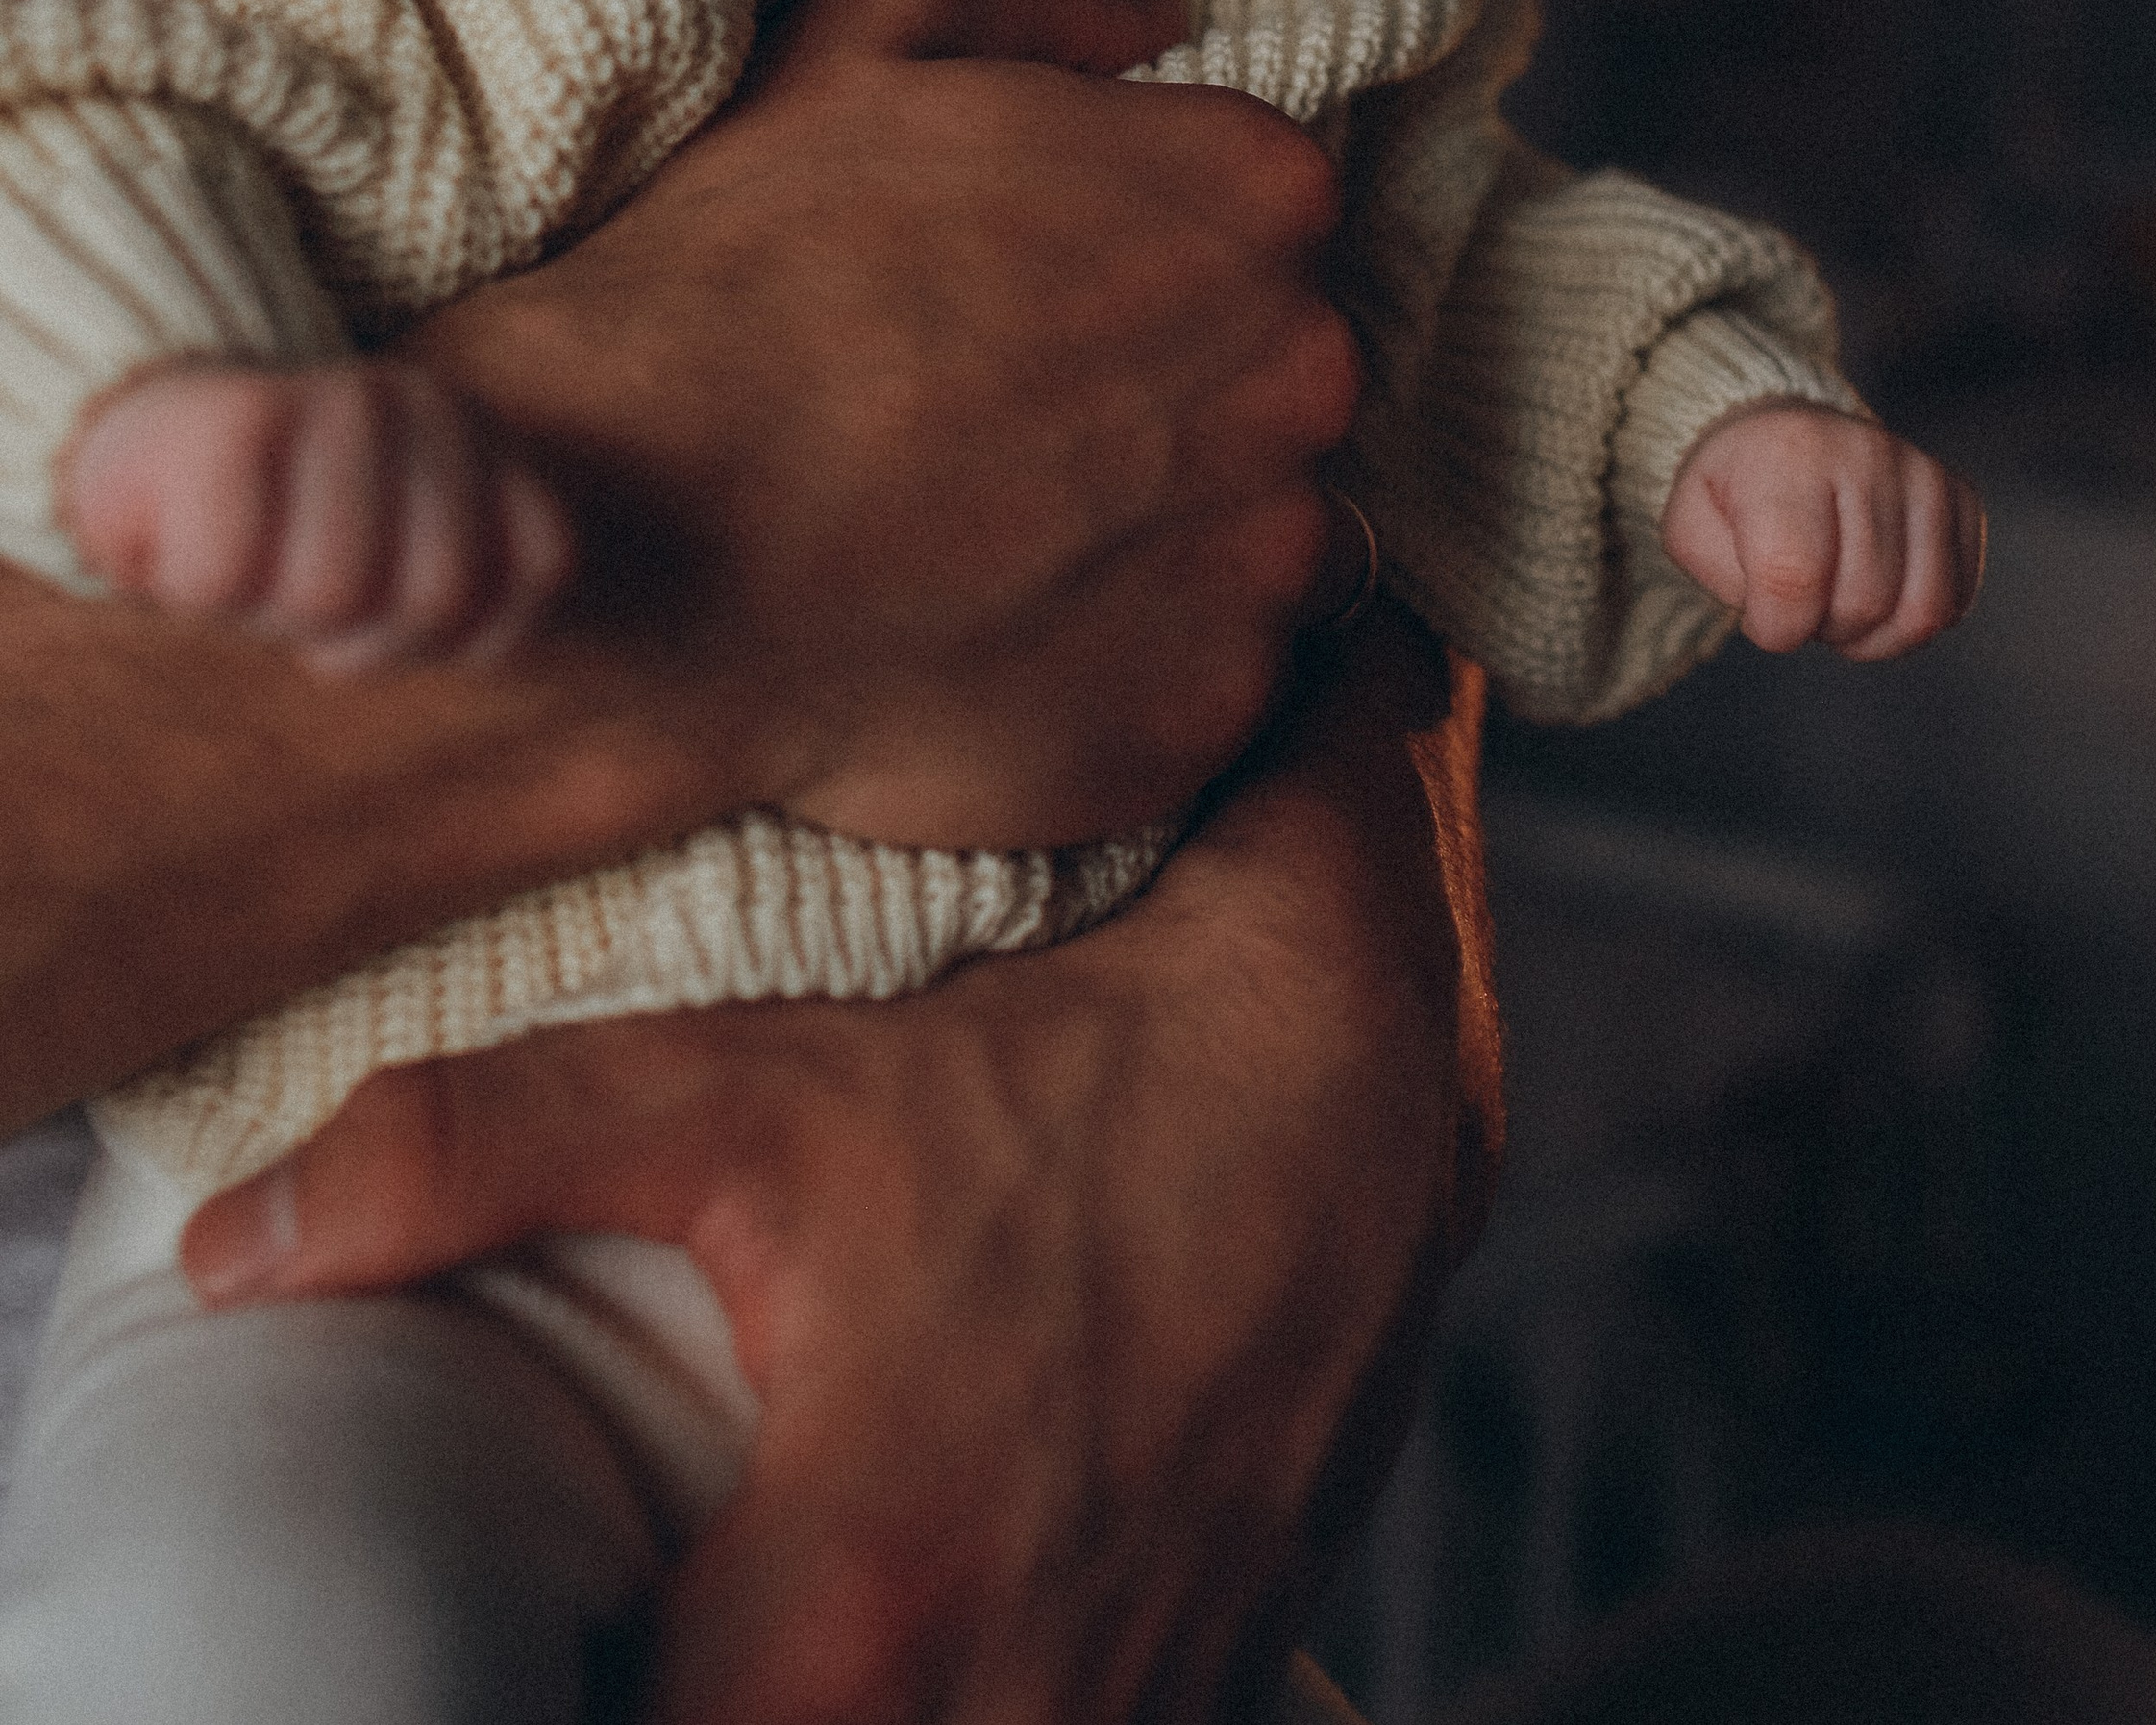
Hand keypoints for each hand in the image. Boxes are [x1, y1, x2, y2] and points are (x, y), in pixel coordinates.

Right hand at [64, 359, 573, 671]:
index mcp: (478, 435)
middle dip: (358, 638)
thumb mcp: (398, 555)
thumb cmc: (277, 528)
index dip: (467, 636)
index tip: (390, 617)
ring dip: (270, 612)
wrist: (139, 442)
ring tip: (248, 567)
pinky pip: (229, 577)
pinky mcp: (241, 417)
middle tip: (299, 596)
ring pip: (332, 591)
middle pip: (436, 598)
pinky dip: (196, 590)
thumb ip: (475, 587)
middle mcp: (423, 404)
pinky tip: (188, 544)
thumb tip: (484, 629)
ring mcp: (337, 399)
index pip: (541, 569)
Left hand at [184, 614, 1497, 1724]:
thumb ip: (470, 1154)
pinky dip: (952, 1719)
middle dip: (665, 1709)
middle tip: (629, 1615)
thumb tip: (234, 1243)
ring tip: (753, 1621)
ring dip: (826, 1721)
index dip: (524, 1719)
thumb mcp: (750, 1091)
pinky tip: (911, 1636)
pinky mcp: (1198, 1707)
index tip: (514, 1645)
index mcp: (848, 1620)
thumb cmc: (1040, 1081)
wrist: (1339, 1076)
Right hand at [407, 0, 1361, 845]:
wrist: (641, 534)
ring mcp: (1269, 552)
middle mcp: (1304, 370)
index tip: (1044, 285)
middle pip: (1280, 367)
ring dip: (1164, 525)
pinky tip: (996, 632)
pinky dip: (1123, 659)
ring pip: (1260, 524)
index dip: (1145, 242)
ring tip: (1001, 530)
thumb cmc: (747, 278)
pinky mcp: (1212, 710)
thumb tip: (1154, 15)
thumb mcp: (868, 38)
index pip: (1264, 207)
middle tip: (1008, 410)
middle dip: (1171, 383)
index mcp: (1255, 191)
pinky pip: (1203, 670)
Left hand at [1659, 404, 1983, 658]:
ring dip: (1872, 636)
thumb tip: (1791, 609)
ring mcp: (1924, 474)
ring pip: (1921, 612)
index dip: (1775, 625)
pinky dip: (1910, 621)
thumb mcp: (1690, 526)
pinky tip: (1877, 593)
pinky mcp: (1961, 498)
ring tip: (1838, 603)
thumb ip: (1725, 576)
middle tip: (1799, 599)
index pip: (1792, 578)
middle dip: (1822, 629)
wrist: (1783, 435)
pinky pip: (1955, 600)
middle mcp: (1868, 453)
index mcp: (1789, 454)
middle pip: (1862, 603)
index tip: (1761, 615)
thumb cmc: (1735, 489)